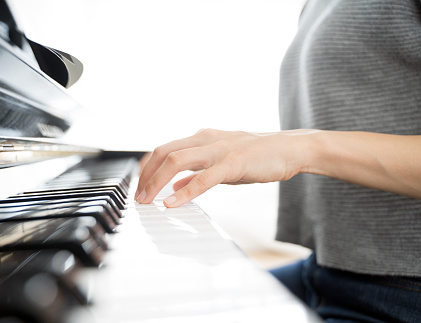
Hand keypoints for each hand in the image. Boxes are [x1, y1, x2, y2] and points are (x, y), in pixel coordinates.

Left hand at [135, 128, 308, 206]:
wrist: (290, 149)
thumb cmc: (257, 156)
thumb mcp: (220, 162)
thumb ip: (196, 171)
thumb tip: (175, 183)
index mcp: (201, 138)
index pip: (163, 149)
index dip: (147, 167)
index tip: (138, 186)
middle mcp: (205, 139)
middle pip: (163, 152)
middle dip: (145, 175)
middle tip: (138, 197)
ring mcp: (218, 149)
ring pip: (176, 160)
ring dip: (156, 182)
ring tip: (147, 201)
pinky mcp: (233, 163)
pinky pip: (203, 178)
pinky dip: (184, 191)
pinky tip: (172, 204)